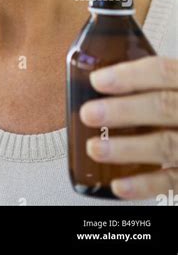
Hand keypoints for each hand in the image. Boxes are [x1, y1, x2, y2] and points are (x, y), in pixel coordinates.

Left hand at [79, 56, 177, 199]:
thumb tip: (107, 80)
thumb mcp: (177, 86)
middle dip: (123, 110)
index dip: (130, 75)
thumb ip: (157, 82)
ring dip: (127, 149)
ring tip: (95, 148)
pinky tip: (119, 184)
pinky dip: (144, 186)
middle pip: (164, 106)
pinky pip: (173, 182)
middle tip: (89, 113)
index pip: (165, 71)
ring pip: (167, 145)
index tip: (98, 81)